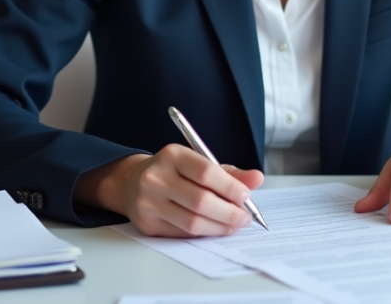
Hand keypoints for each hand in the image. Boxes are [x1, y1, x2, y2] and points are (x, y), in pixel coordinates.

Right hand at [74, 145, 263, 236]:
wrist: (133, 182)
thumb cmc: (174, 171)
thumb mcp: (199, 163)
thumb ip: (229, 172)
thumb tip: (257, 179)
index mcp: (172, 155)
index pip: (205, 172)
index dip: (230, 187)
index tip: (246, 196)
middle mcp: (156, 177)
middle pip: (200, 201)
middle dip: (229, 213)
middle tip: (245, 217)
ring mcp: (149, 202)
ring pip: (192, 222)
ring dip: (219, 227)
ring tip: (234, 225)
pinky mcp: (147, 224)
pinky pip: (182, 233)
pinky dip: (204, 233)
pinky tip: (214, 228)